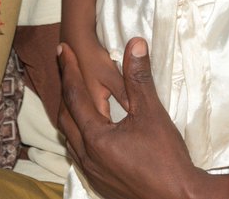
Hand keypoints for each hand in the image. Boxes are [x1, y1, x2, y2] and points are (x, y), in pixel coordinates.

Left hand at [58, 38, 212, 198]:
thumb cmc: (166, 158)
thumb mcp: (152, 113)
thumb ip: (139, 78)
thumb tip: (135, 44)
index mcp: (95, 138)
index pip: (74, 95)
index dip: (68, 69)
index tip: (62, 49)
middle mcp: (86, 157)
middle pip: (65, 117)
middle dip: (65, 90)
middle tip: (66, 68)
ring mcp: (92, 173)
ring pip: (70, 138)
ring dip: (70, 115)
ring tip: (76, 96)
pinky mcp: (100, 184)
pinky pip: (79, 154)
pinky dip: (79, 135)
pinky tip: (91, 130)